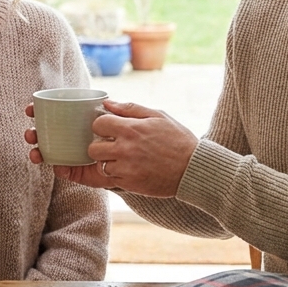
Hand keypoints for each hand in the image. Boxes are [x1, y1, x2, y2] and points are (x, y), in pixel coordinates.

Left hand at [25, 99, 196, 197]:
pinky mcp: (130, 184)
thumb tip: (107, 102)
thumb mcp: (158, 115)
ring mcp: (126, 169)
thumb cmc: (178, 139)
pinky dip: (111, 174)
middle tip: (108, 144)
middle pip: (93, 147)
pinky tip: (122, 169)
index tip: (106, 127)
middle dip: (97, 145)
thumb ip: (130, 108)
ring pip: (99, 165)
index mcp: (132, 129)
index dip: (99, 124)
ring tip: (117, 158)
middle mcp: (126, 149)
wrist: (194, 169)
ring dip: (104, 161)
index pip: (98, 123)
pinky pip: (108, 179)